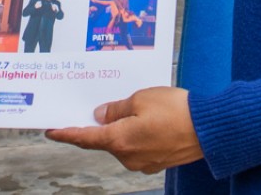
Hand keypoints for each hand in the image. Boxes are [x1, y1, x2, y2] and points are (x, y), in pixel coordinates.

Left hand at [45, 87, 202, 173]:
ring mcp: (143, 162)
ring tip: (129, 107)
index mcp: (119, 140)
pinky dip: (135, 134)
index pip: (84, 138)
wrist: (210, 129)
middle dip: (98, 125)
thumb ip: (116, 108)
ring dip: (120, 128)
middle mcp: (127, 157)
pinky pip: (138, 146)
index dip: (66, 133)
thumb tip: (101, 115)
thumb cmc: (176, 110)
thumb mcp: (140, 99)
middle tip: (93, 107)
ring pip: (122, 143)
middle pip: (103, 140)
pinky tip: (146, 119)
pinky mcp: (157, 161)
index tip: (50, 130)